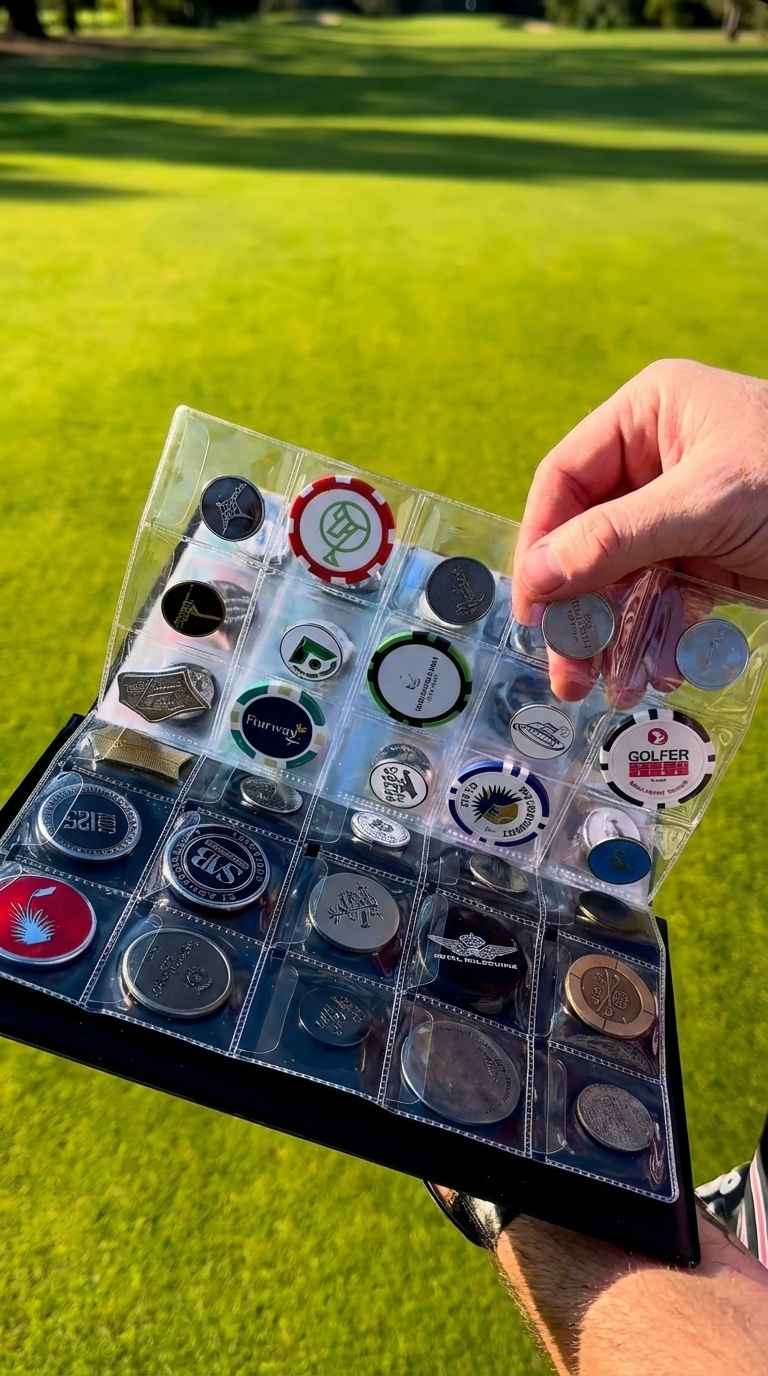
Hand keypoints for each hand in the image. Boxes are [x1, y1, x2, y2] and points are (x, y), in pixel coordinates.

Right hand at [512, 360, 767, 700]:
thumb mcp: (707, 505)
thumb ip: (617, 538)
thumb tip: (536, 577)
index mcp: (648, 416)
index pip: (565, 479)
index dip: (541, 545)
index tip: (532, 610)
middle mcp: (657, 459)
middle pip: (589, 538)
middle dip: (580, 608)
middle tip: (565, 673)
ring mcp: (682, 511)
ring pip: (623, 578)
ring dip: (614, 636)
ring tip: (609, 689)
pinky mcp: (708, 555)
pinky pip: (664, 598)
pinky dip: (658, 638)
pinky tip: (657, 675)